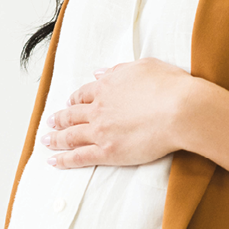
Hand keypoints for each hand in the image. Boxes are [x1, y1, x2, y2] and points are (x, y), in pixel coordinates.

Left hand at [41, 58, 191, 169]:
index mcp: (108, 86)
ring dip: (56, 138)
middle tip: (51, 122)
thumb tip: (100, 73)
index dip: (75, 99)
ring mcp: (101, 131)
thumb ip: (119, 70)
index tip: (70, 103)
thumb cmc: (170, 86)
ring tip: (47, 140)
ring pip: (71, 136)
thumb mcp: (144, 66)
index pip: (84, 94)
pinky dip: (64, 160)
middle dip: (59, 118)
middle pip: (72, 114)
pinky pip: (79, 157)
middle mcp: (99, 108)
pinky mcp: (108, 152)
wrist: (182, 109)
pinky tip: (53, 161)